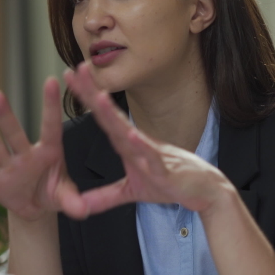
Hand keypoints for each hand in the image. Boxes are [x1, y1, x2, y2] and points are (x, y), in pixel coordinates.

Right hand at [0, 78, 87, 220]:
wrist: (36, 208)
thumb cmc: (54, 192)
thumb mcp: (66, 196)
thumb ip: (73, 201)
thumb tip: (84, 211)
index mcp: (49, 151)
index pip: (50, 126)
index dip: (50, 105)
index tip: (52, 80)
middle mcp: (27, 154)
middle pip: (14, 133)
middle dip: (4, 115)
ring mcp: (10, 167)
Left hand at [64, 63, 232, 214]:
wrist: (205, 192)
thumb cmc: (170, 185)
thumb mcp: (131, 193)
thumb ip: (105, 197)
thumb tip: (80, 206)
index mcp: (127, 146)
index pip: (103, 118)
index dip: (87, 98)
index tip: (69, 77)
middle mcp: (137, 144)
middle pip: (110, 117)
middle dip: (93, 94)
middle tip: (78, 68)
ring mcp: (151, 155)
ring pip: (128, 133)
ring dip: (114, 116)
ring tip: (99, 97)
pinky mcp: (165, 171)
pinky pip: (152, 158)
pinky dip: (143, 147)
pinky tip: (133, 135)